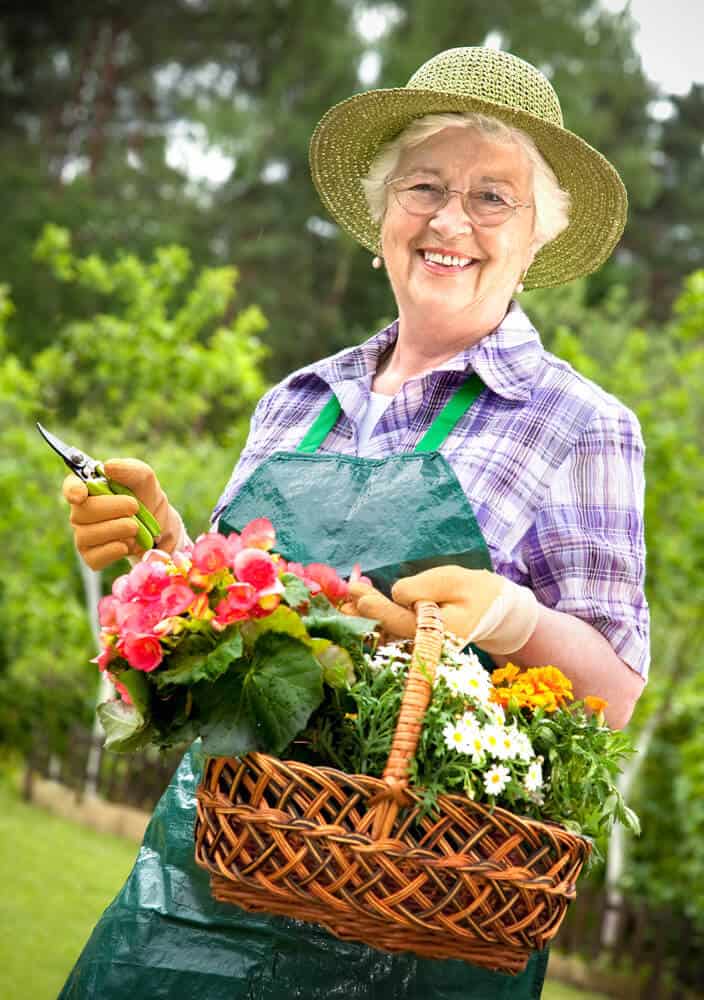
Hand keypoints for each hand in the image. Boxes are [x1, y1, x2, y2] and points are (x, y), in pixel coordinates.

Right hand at [63, 458, 184, 570]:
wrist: (160, 528)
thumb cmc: (146, 498)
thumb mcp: (145, 479)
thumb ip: (130, 469)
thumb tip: (108, 467)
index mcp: (88, 488)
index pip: (70, 487)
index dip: (72, 490)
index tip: (80, 494)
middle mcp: (80, 512)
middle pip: (82, 512)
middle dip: (112, 509)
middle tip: (135, 507)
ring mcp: (84, 535)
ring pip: (88, 535)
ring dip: (118, 529)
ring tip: (136, 526)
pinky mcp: (92, 556)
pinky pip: (95, 557)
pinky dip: (116, 550)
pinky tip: (128, 544)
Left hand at [349, 566, 538, 654]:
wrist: (490, 609)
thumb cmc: (472, 591)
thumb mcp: (452, 580)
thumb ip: (422, 588)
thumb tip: (395, 594)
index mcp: (440, 633)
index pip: (402, 621)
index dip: (377, 607)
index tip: (357, 593)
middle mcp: (428, 647)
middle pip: (388, 629)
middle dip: (364, 611)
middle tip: (346, 592)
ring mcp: (420, 648)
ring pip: (386, 632)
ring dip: (364, 617)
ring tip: (344, 601)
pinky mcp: (414, 642)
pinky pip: (389, 631)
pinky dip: (373, 619)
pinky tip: (356, 607)